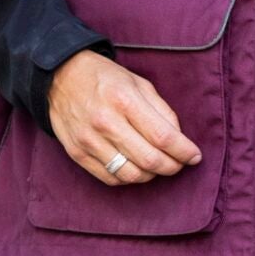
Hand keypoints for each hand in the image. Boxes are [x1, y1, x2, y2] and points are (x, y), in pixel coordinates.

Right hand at [47, 48, 201, 184]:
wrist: (60, 77)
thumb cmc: (105, 79)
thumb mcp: (139, 83)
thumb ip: (162, 111)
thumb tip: (179, 140)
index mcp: (124, 100)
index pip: (163, 136)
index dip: (184, 151)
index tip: (194, 156)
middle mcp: (105, 122)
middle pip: (150, 160)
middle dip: (172, 166)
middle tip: (179, 163)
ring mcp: (89, 140)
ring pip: (131, 174)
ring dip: (151, 175)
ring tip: (157, 166)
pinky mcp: (77, 154)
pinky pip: (111, 178)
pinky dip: (129, 178)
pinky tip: (135, 167)